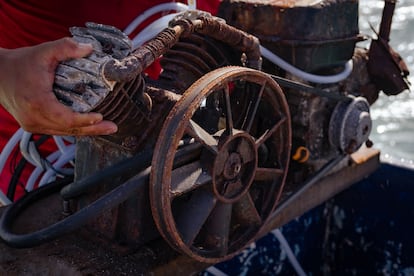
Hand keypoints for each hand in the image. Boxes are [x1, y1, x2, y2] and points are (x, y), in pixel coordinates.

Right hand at [0, 38, 117, 135]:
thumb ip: (66, 47)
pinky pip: (57, 130)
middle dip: (92, 129)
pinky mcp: (33, 126)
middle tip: (112, 127)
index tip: (101, 117)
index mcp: (37, 102)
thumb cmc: (20, 64)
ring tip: (106, 128)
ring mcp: (33, 125)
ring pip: (64, 133)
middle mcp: (34, 118)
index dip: (84, 120)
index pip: (65, 118)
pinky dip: (73, 129)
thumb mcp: (43, 51)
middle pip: (68, 129)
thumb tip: (89, 48)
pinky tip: (89, 127)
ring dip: (85, 131)